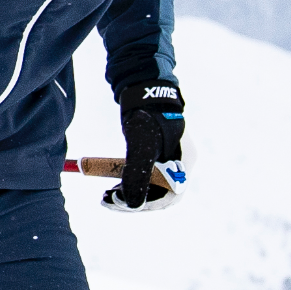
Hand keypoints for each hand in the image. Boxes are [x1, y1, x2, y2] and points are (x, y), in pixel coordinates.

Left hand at [103, 81, 184, 209]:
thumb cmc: (146, 114)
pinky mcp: (158, 150)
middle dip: (135, 201)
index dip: (146, 205)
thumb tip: (131, 205)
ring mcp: (170, 156)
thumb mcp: (140, 145)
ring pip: (151, 185)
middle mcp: (181, 162)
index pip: (170, 196)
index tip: (123, 204)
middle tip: (108, 201)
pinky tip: (112, 182)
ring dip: (130, 192)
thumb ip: (137, 175)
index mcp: (185, 163)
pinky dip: (131, 180)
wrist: (143, 84)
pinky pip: (146, 174)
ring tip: (106, 195)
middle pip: (160, 193)